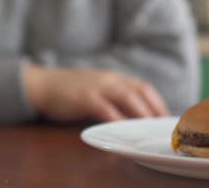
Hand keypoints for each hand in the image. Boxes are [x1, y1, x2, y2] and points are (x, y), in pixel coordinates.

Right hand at [23, 64, 169, 121]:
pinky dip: (117, 118)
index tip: (166, 117)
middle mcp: (109, 79)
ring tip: (149, 127)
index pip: (142, 87)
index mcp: (113, 78)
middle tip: (163, 126)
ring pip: (127, 96)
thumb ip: (113, 97)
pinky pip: (105, 107)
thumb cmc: (70, 91)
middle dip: (155, 108)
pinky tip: (123, 128)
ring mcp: (97, 87)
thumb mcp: (95, 89)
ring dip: (141, 112)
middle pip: (140, 90)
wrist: (42, 84)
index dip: (157, 102)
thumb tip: (134, 115)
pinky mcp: (84, 97)